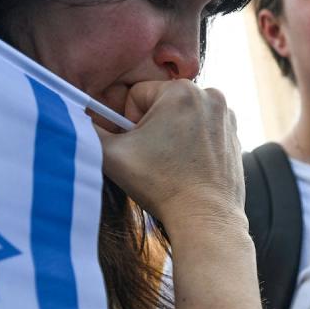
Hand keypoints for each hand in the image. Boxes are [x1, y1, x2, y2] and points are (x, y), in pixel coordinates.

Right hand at [95, 80, 244, 228]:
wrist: (205, 217)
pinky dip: (193, 144)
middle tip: (154, 158)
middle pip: (161, 104)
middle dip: (152, 127)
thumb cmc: (161, 185)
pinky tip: (189, 167)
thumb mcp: (111, 155)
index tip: (139, 147)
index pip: (136, 95)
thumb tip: (74, 116)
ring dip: (172, 134)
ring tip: (172, 164)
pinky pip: (202, 131)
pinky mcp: (235, 135)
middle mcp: (210, 96)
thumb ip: (88, 129)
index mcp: (181, 90)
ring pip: (181, 117)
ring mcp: (226, 116)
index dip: (129, 123)